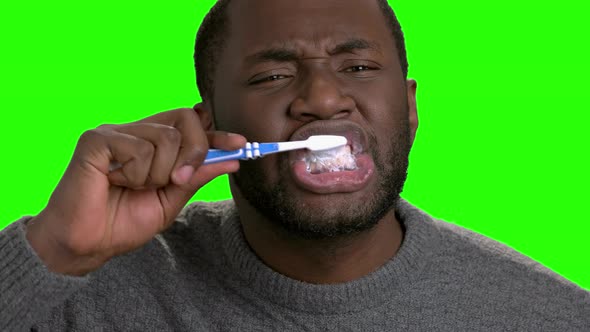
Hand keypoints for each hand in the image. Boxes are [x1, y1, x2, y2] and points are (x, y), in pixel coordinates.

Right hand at [26, 108, 245, 275]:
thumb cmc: (123, 222)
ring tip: (133, 187)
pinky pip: (139, 149)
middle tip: (175, 180)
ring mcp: (116, 132)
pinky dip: (135, 175)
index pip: (191, 125)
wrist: (87, 244)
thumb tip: (231, 160)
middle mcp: (136, 132)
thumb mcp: (171, 200)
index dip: (216, 134)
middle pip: (185, 119)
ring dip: (158, 174)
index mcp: (153, 144)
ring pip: (165, 138)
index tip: (241, 145)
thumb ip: (196, 177)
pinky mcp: (97, 139)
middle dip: (194, 152)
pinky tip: (115, 183)